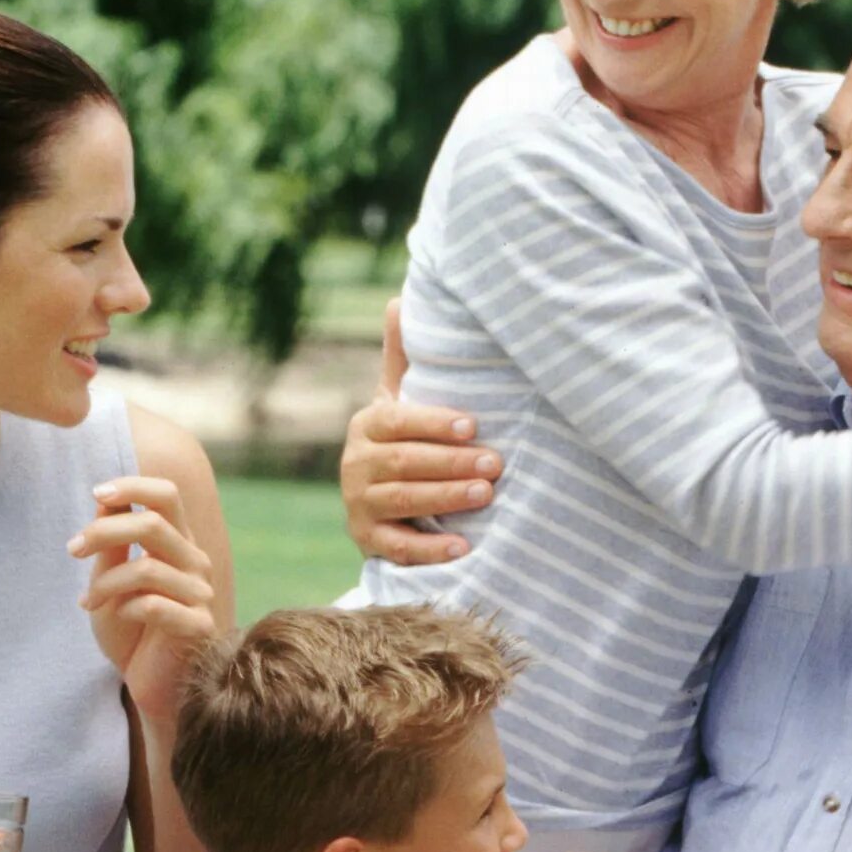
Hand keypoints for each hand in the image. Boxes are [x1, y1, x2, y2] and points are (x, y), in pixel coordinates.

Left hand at [71, 475, 217, 721]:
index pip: (168, 496)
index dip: (134, 486)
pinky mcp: (198, 626)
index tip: (97, 493)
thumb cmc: (131, 631)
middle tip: (72, 549)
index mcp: (179, 544)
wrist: (149, 685)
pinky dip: (124, 608)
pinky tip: (117, 618)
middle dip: (103, 532)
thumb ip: (112, 544)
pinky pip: (153, 605)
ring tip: (88, 602)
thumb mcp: (111, 582)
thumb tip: (105, 499)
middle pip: (153, 523)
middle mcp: (196, 563)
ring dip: (105, 582)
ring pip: (146, 567)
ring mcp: (201, 595)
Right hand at [341, 301, 496, 565]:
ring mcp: (358, 503)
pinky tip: (465, 548)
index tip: (473, 425)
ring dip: (445, 498)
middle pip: (403, 462)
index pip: (398, 421)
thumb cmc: (403, 442)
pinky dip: (431, 550)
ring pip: (402, 500)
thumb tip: (399, 301)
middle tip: (495, 463)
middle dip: (451, 462)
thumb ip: (402, 360)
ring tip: (486, 494)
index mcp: (368, 425)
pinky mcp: (367, 540)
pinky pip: (398, 547)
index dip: (434, 422)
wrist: (378, 504)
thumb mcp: (399, 402)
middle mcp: (355, 463)